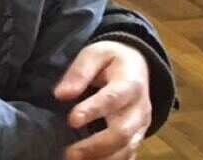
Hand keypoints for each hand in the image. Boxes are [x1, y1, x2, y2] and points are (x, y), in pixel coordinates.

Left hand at [56, 41, 150, 159]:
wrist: (138, 66)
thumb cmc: (111, 60)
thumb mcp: (95, 54)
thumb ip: (79, 72)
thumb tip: (61, 94)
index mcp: (130, 83)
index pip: (113, 99)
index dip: (94, 110)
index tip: (72, 120)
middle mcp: (139, 109)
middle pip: (123, 132)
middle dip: (96, 145)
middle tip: (69, 153)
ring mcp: (141, 126)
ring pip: (127, 149)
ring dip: (102, 159)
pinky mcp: (137, 137)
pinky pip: (129, 156)